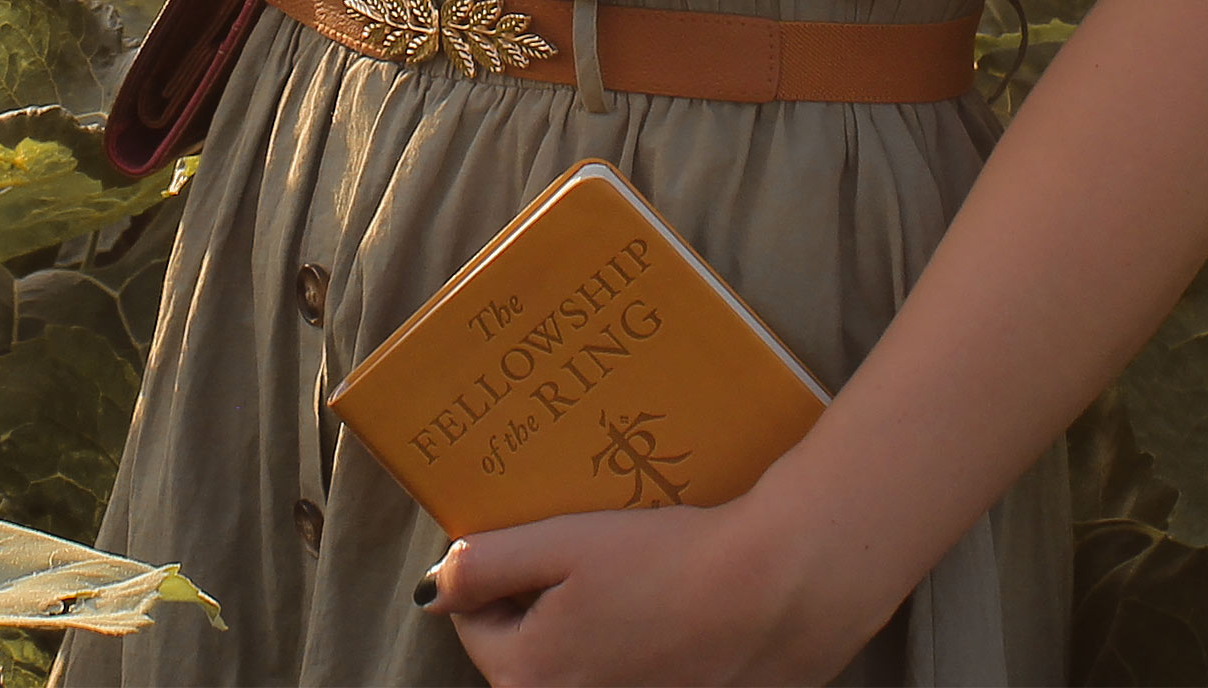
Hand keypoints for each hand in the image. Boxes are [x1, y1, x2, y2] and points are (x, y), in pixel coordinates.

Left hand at [416, 495, 883, 687]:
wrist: (773, 591)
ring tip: (634, 576)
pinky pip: (624, 675)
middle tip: (591, 552)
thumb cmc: (668, 561)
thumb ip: (489, 564)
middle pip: (525, 649)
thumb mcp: (566, 543)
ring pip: (575, 665)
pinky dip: (633, 646)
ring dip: (588, 624)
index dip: (501, 569)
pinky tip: (664, 610)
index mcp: (525, 675)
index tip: (539, 535)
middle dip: (543, 600)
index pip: (476, 620)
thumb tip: (434, 588)